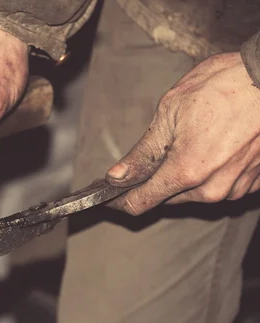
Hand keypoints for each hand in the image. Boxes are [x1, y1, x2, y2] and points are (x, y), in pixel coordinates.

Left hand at [106, 52, 259, 214]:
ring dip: (187, 174)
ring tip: (197, 138)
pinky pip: (222, 185)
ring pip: (195, 192)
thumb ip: (143, 153)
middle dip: (157, 179)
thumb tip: (116, 176)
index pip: (142, 202)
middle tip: (161, 150)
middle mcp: (212, 189)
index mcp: (186, 172)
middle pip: (168, 197)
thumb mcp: (170, 112)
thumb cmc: (225, 86)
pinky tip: (217, 144)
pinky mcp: (255, 182)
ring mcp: (237, 188)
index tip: (111, 196)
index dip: (121, 201)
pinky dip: (213, 171)